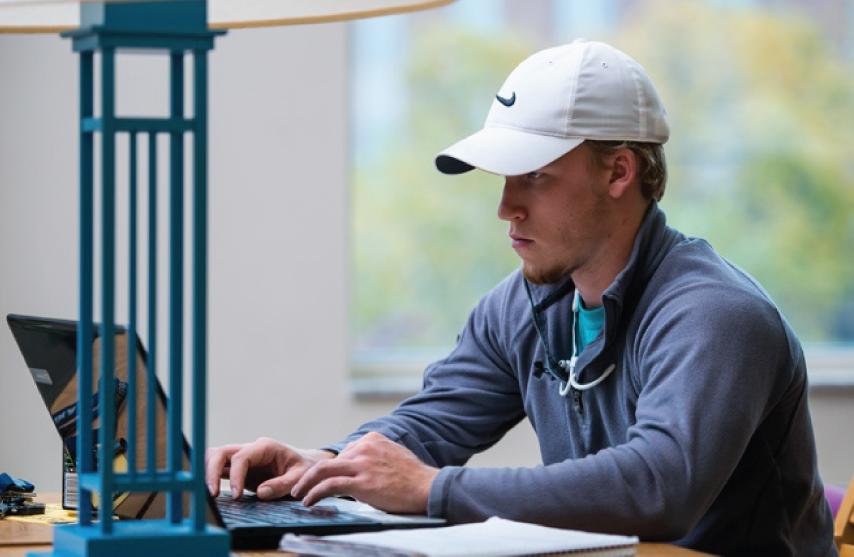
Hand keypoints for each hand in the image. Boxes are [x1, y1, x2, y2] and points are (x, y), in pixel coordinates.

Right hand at [205, 437, 334, 499]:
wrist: (305, 465)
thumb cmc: (304, 469)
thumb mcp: (301, 477)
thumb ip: (283, 484)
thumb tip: (261, 492)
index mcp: (266, 447)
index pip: (241, 457)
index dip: (235, 476)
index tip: (236, 495)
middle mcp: (251, 449)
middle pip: (221, 452)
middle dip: (212, 471)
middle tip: (211, 495)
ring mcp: (243, 457)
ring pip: (215, 457)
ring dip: (207, 472)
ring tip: (206, 494)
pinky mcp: (238, 468)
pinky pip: (219, 468)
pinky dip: (210, 477)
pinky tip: (208, 492)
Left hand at [291, 431, 438, 513]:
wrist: (428, 487)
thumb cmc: (414, 477)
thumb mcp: (393, 456)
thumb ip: (376, 457)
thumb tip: (363, 469)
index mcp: (372, 439)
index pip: (343, 454)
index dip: (331, 470)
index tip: (322, 481)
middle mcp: (364, 447)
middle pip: (329, 460)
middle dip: (311, 475)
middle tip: (299, 487)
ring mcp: (362, 463)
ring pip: (323, 470)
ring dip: (306, 483)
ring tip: (297, 494)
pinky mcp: (361, 482)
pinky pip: (330, 485)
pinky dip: (315, 493)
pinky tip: (308, 501)